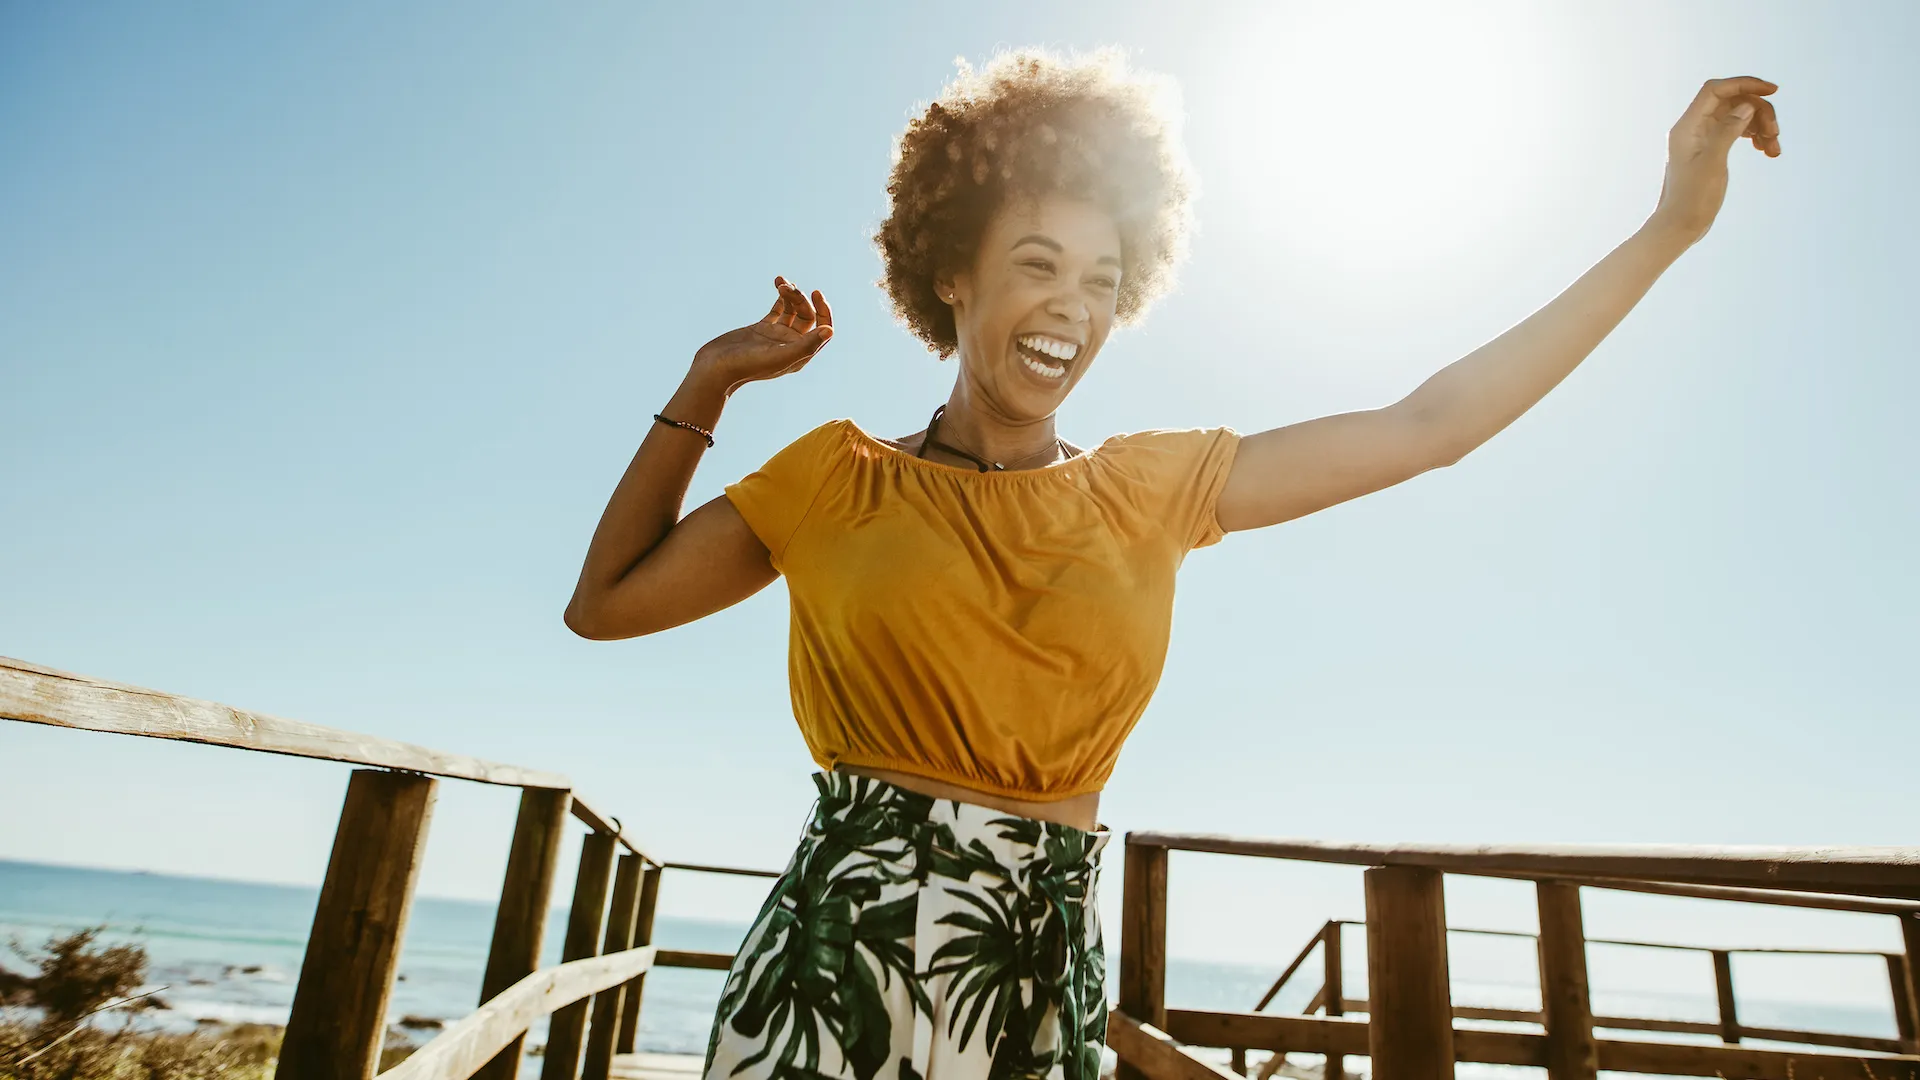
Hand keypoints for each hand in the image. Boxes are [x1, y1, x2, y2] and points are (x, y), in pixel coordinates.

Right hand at [693, 276, 834, 390]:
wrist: (714, 369)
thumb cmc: (746, 366)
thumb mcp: (780, 355)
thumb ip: (806, 345)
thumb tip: (830, 330)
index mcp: (800, 354)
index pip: (822, 329)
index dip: (823, 310)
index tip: (815, 293)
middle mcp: (791, 345)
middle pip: (807, 316)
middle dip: (800, 299)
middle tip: (786, 288)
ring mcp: (776, 336)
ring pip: (793, 310)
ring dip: (791, 294)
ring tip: (780, 282)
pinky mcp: (761, 329)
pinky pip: (778, 310)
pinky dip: (781, 297)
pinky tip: (778, 283)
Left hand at [1647, 76, 1780, 245]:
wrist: (1679, 226)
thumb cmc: (1691, 198)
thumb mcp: (1712, 162)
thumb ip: (1728, 131)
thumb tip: (1746, 105)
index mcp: (1687, 126)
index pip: (1716, 90)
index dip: (1744, 84)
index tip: (1772, 91)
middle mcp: (1693, 128)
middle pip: (1732, 102)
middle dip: (1758, 111)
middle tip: (1775, 133)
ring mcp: (1703, 138)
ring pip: (1738, 117)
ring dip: (1760, 126)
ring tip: (1773, 147)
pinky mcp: (1711, 150)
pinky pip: (1737, 132)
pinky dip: (1754, 137)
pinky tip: (1767, 150)